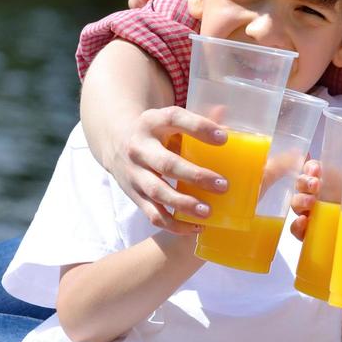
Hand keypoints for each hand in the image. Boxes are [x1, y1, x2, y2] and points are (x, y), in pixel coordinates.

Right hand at [106, 106, 228, 233]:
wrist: (116, 143)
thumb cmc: (157, 132)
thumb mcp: (170, 120)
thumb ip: (197, 120)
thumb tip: (224, 113)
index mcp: (152, 122)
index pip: (175, 120)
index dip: (199, 128)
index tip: (224, 138)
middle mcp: (139, 147)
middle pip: (167, 164)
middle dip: (196, 176)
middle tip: (223, 185)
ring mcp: (134, 173)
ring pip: (158, 193)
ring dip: (184, 204)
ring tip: (209, 211)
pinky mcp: (134, 195)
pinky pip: (152, 214)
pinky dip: (173, 225)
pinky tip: (196, 227)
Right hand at [288, 160, 321, 239]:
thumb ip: (327, 171)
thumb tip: (307, 154)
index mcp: (321, 181)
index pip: (309, 170)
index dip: (310, 168)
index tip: (316, 170)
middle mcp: (312, 195)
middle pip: (298, 186)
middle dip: (305, 183)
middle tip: (315, 184)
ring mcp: (308, 214)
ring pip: (296, 205)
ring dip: (301, 201)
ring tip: (312, 202)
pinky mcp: (307, 233)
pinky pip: (296, 230)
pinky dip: (297, 225)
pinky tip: (304, 220)